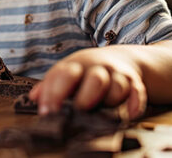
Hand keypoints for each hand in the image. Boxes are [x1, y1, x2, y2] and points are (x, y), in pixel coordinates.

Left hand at [28, 47, 146, 120]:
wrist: (118, 58)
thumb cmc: (87, 70)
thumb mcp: (66, 72)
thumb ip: (50, 86)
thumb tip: (33, 97)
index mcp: (76, 65)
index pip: (64, 75)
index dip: (54, 93)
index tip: (48, 111)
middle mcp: (98, 68)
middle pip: (94, 78)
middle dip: (86, 97)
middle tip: (77, 111)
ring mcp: (117, 75)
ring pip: (117, 86)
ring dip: (110, 101)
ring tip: (101, 114)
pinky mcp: (134, 84)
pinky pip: (137, 93)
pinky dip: (135, 103)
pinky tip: (130, 113)